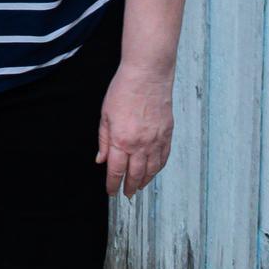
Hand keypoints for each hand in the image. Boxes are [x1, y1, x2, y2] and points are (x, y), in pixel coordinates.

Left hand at [97, 66, 173, 196]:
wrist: (148, 75)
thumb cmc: (124, 90)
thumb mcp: (105, 115)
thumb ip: (104, 140)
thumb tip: (101, 159)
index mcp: (121, 140)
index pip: (116, 171)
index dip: (113, 184)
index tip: (111, 191)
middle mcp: (140, 144)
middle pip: (135, 174)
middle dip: (130, 187)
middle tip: (127, 194)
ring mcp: (156, 140)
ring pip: (152, 169)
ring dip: (145, 181)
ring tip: (140, 186)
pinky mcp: (167, 134)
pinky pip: (164, 157)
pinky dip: (158, 167)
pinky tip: (154, 171)